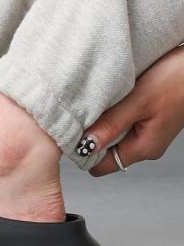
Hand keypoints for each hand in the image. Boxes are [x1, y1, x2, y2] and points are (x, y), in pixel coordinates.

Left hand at [86, 45, 183, 175]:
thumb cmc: (177, 79)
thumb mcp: (138, 100)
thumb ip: (111, 124)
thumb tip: (84, 145)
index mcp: (143, 148)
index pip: (100, 166)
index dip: (82, 152)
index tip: (72, 132)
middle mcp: (146, 145)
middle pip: (104, 151)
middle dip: (91, 134)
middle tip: (86, 111)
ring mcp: (149, 133)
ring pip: (113, 135)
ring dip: (103, 121)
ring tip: (104, 101)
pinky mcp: (150, 120)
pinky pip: (123, 122)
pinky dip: (115, 112)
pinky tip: (115, 96)